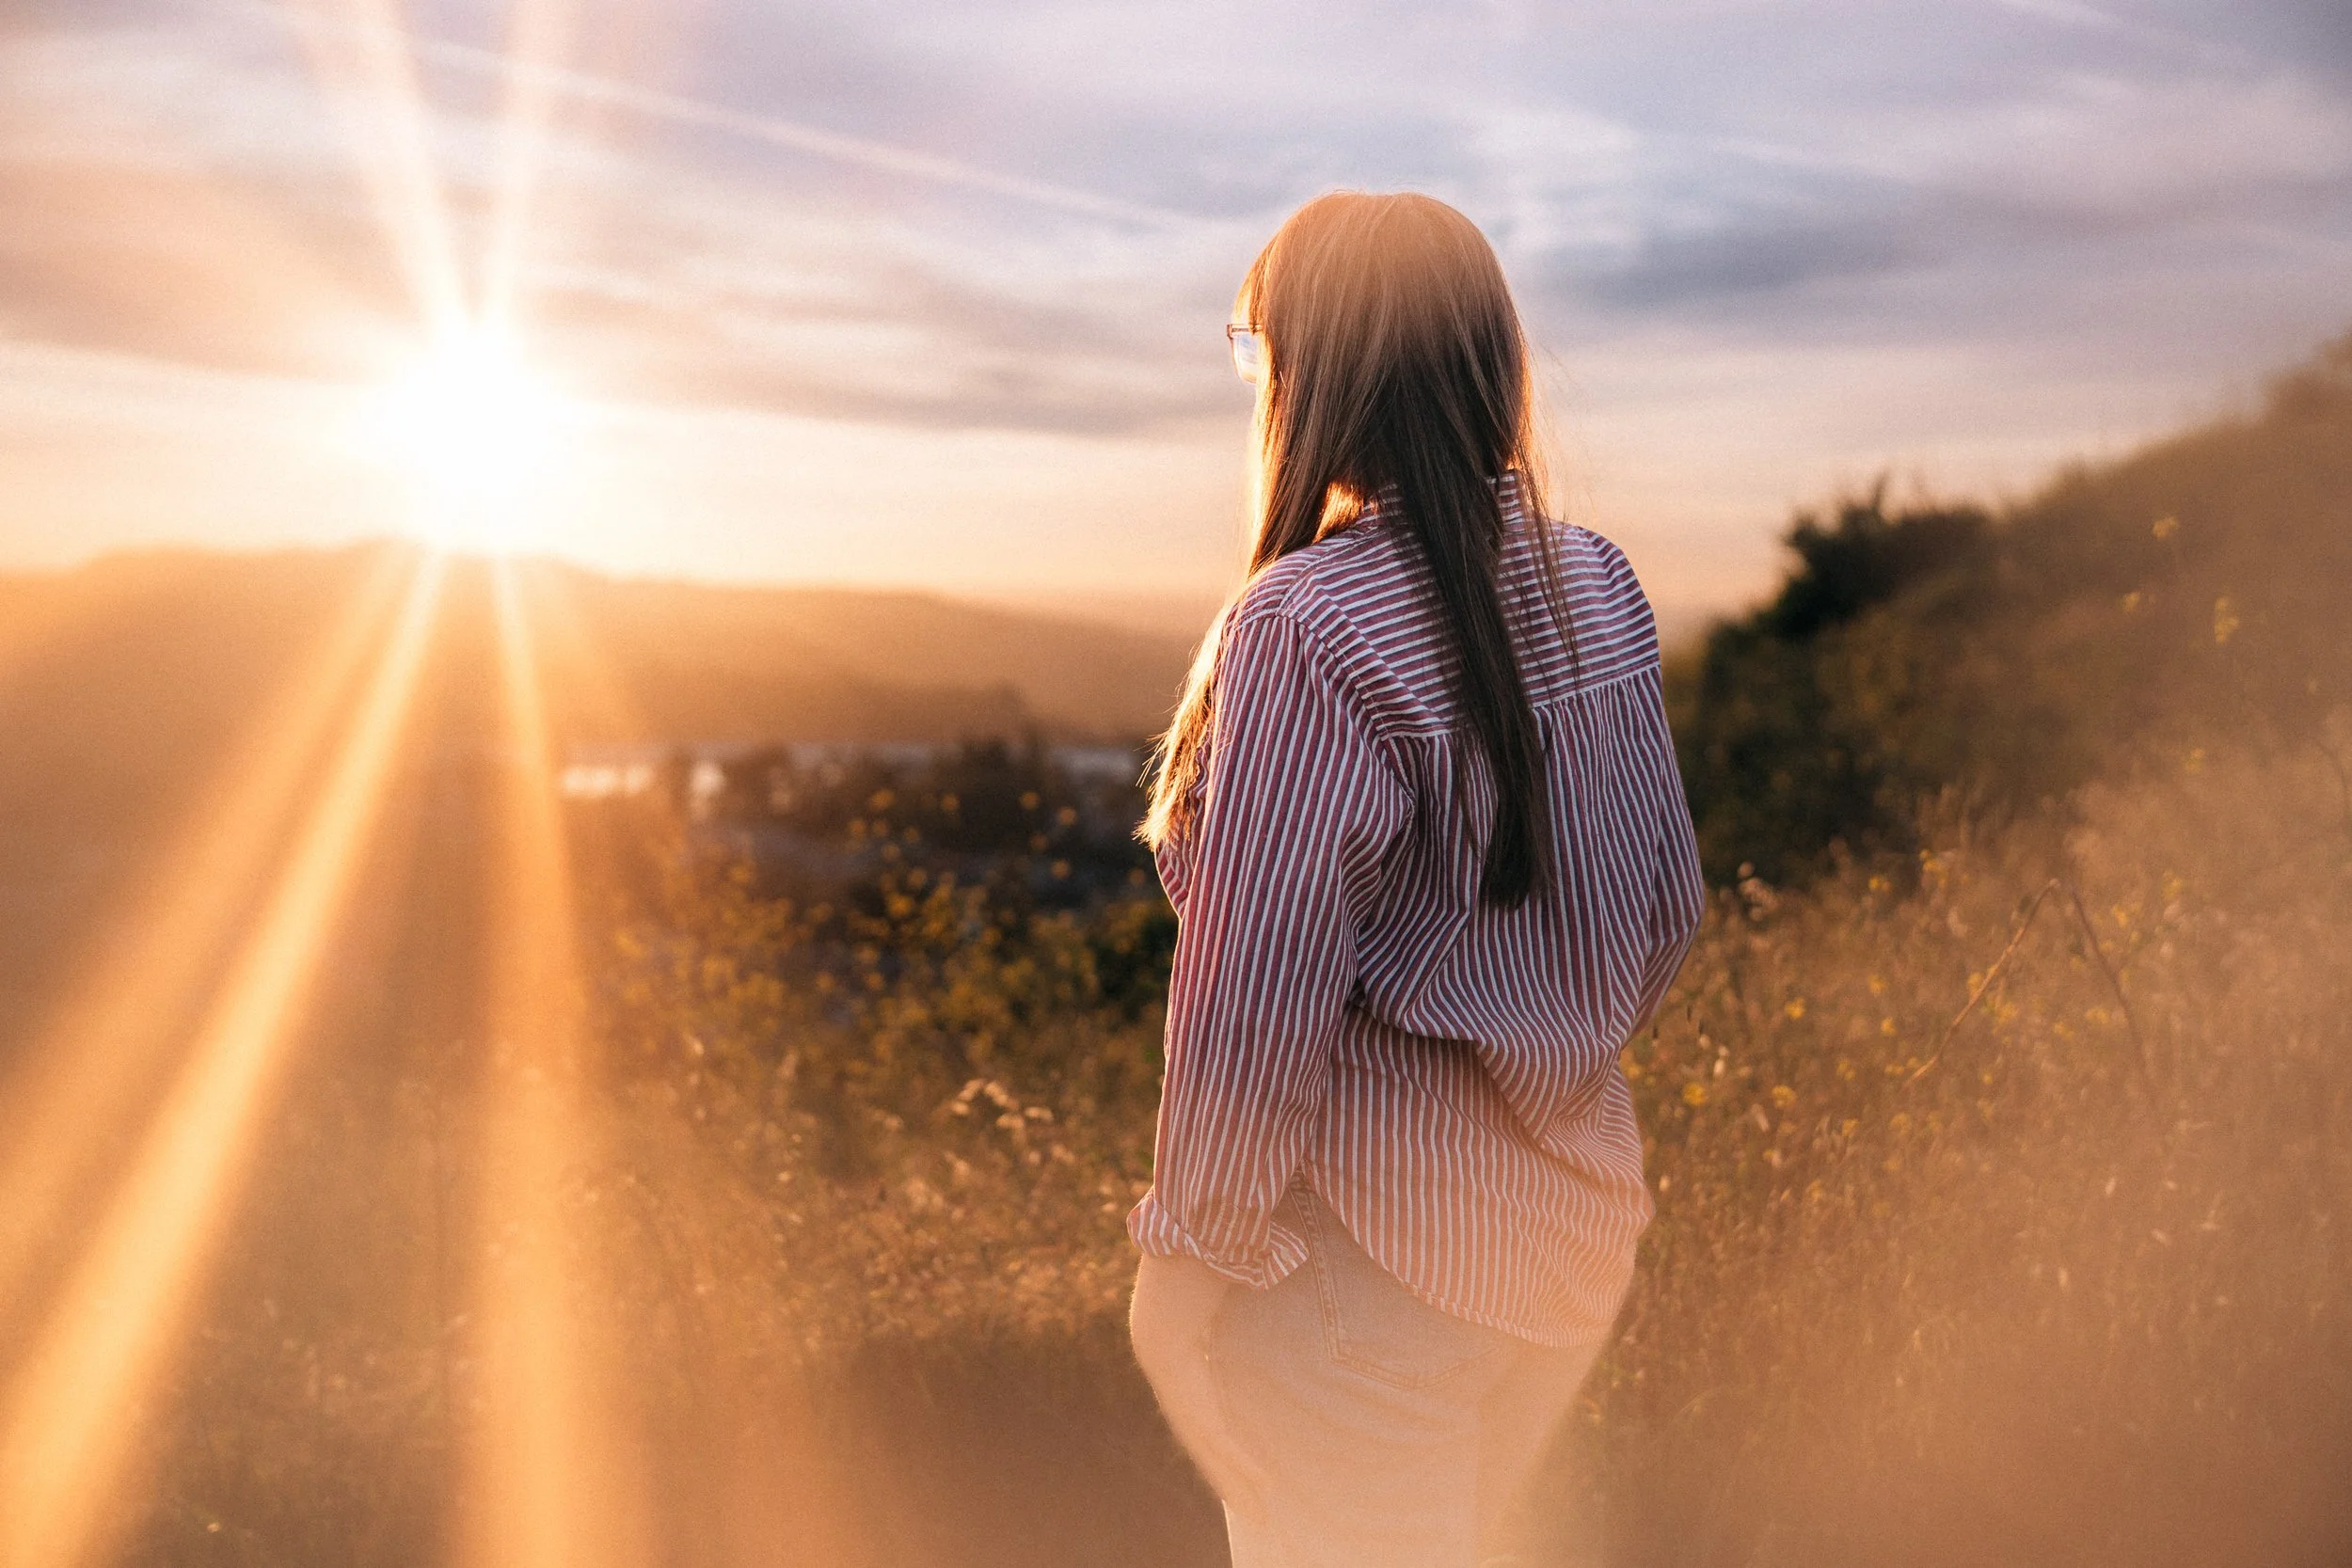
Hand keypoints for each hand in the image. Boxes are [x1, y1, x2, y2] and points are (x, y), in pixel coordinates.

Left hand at [1129, 1252, 1271, 1520]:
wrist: (1192, 1211)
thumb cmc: (1218, 1233)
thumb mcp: (1239, 1280)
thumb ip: (1251, 1297)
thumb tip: (1280, 1298)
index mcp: (1175, 1337)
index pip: (1201, 1403)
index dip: (1224, 1439)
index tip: (1248, 1467)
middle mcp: (1162, 1354)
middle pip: (1199, 1428)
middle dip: (1228, 1469)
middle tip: (1256, 1506)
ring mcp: (1161, 1361)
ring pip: (1200, 1434)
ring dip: (1231, 1473)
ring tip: (1259, 1505)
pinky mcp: (1168, 1363)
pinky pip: (1203, 1421)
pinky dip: (1230, 1453)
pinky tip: (1256, 1479)